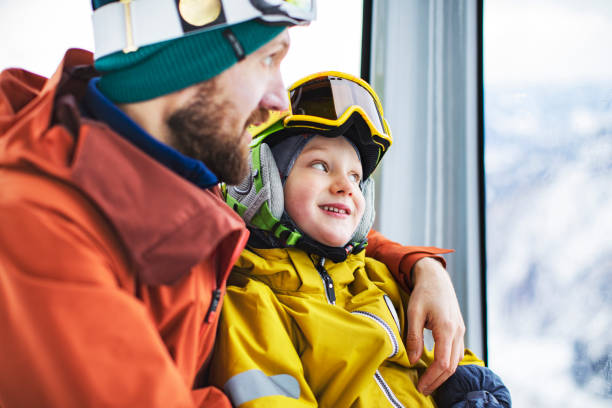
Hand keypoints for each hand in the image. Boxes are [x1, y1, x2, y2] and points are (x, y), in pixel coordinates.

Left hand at [405, 257, 465, 395]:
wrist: (436, 278)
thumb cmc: (424, 292)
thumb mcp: (414, 313)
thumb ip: (414, 337)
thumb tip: (413, 360)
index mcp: (447, 328)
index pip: (442, 362)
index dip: (432, 377)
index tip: (420, 386)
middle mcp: (458, 332)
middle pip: (451, 366)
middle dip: (437, 380)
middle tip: (423, 389)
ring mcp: (461, 331)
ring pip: (456, 361)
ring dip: (444, 374)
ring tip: (428, 381)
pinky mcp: (460, 330)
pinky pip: (457, 352)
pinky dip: (448, 363)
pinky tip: (436, 367)